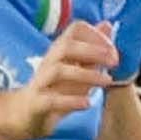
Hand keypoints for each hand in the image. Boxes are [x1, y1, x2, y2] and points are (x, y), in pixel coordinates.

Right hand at [10, 22, 118, 139]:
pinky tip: (87, 104)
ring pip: (59, 71)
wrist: (25, 115)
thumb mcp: (77, 67)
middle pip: (66, 46)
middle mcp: (49, 62)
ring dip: (86, 74)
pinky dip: (71, 101)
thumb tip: (108, 25)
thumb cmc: (56, 89)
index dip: (96, 35)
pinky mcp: (36, 104)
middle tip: (114, 61)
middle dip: (93, 51)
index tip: (112, 51)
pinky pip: (51, 100)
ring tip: (107, 81)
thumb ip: (93, 50)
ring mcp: (41, 83)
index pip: (76, 29)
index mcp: (60, 50)